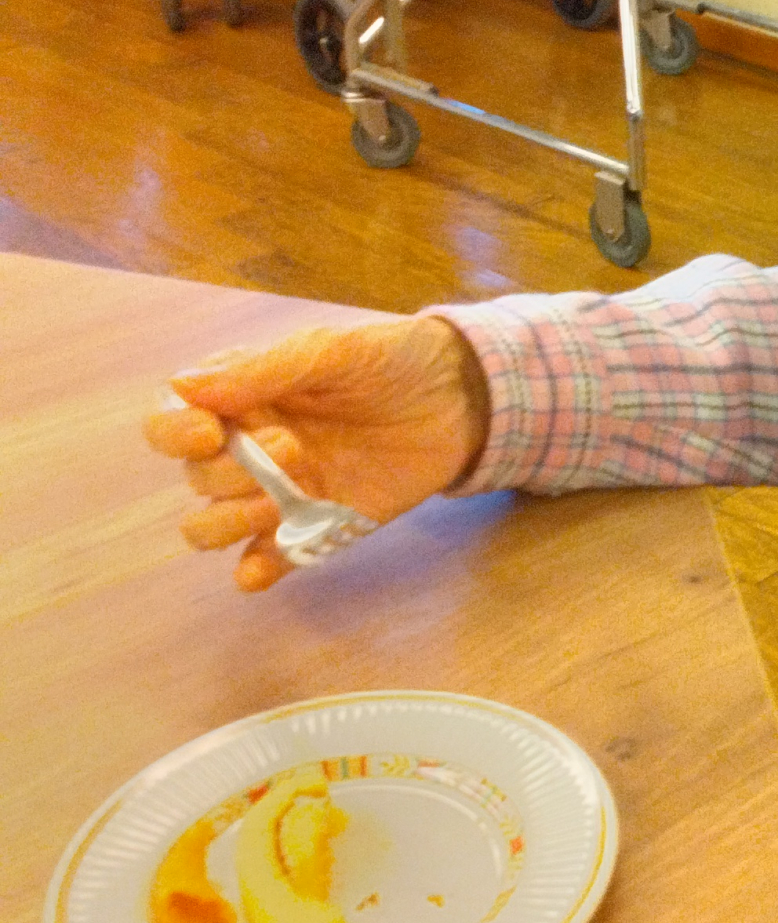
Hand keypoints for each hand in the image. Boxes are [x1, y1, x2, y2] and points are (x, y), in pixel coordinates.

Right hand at [142, 317, 492, 591]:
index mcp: (241, 397)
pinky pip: (264, 562)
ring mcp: (280, 491)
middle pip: (196, 478)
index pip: (170, 421)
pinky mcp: (315, 528)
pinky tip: (263, 569)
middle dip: (230, 471)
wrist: (462, 399)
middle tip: (295, 448)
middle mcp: (249, 446)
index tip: (209, 433)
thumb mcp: (331, 351)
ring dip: (227, 522)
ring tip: (278, 503)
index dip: (173, 434)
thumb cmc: (392, 360)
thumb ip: (261, 370)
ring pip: (212, 525)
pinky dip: (254, 572)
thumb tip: (183, 387)